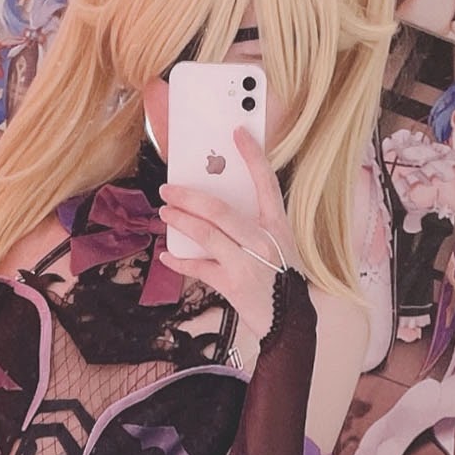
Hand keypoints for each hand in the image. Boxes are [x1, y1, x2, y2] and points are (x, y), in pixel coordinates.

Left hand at [158, 129, 300, 340]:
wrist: (290, 321)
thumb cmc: (281, 279)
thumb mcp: (278, 245)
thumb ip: (254, 225)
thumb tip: (215, 208)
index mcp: (277, 226)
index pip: (266, 182)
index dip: (252, 156)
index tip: (238, 133)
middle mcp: (263, 241)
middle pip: (220, 209)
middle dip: (190, 196)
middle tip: (168, 189)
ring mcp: (247, 263)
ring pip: (206, 234)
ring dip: (181, 221)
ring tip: (164, 213)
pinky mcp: (232, 285)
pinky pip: (200, 269)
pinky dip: (180, 262)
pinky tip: (166, 255)